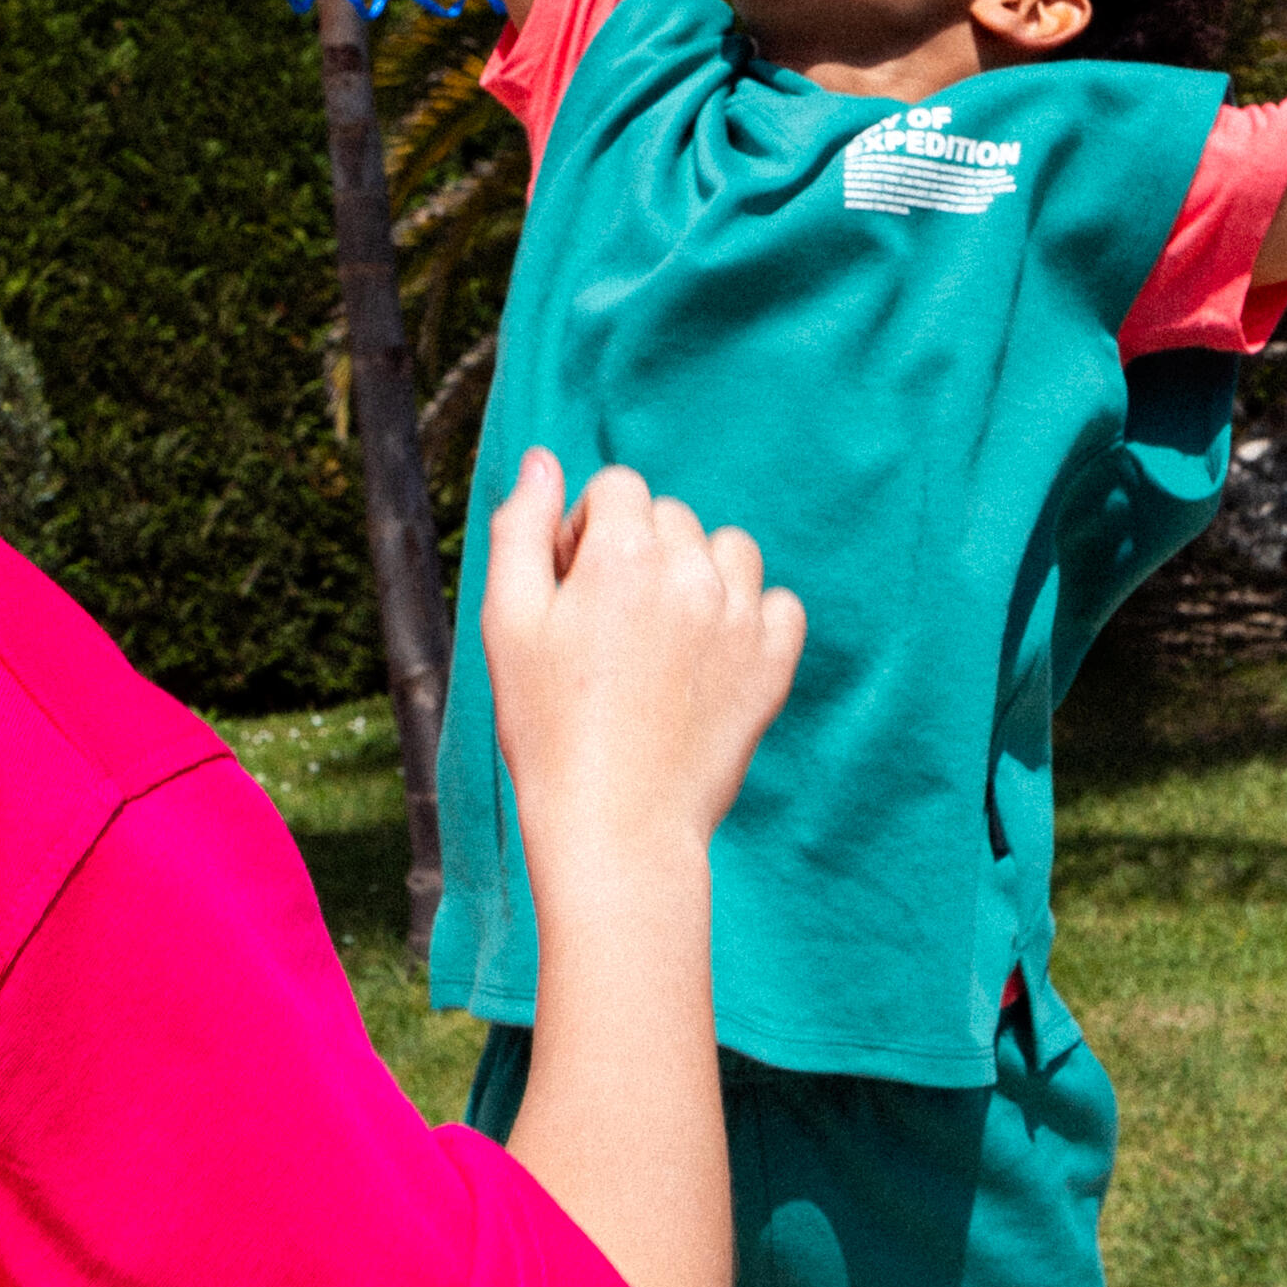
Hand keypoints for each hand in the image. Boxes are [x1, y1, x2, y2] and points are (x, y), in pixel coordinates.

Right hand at [481, 449, 803, 875]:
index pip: (618, 488)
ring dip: (697, 573)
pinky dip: (751, 617)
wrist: (615, 826)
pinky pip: (779, 604)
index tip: (570, 589)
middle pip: (671, 516)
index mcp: (623, 554)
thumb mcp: (507, 622)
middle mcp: (692, 573)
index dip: (586, 531)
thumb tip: (543, 460)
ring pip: (729, 550)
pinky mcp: (773, 665)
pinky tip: (710, 657)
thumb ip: (520, 528)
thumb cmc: (547, 728)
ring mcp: (741, 619)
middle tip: (606, 628)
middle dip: (637, 551)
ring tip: (661, 637)